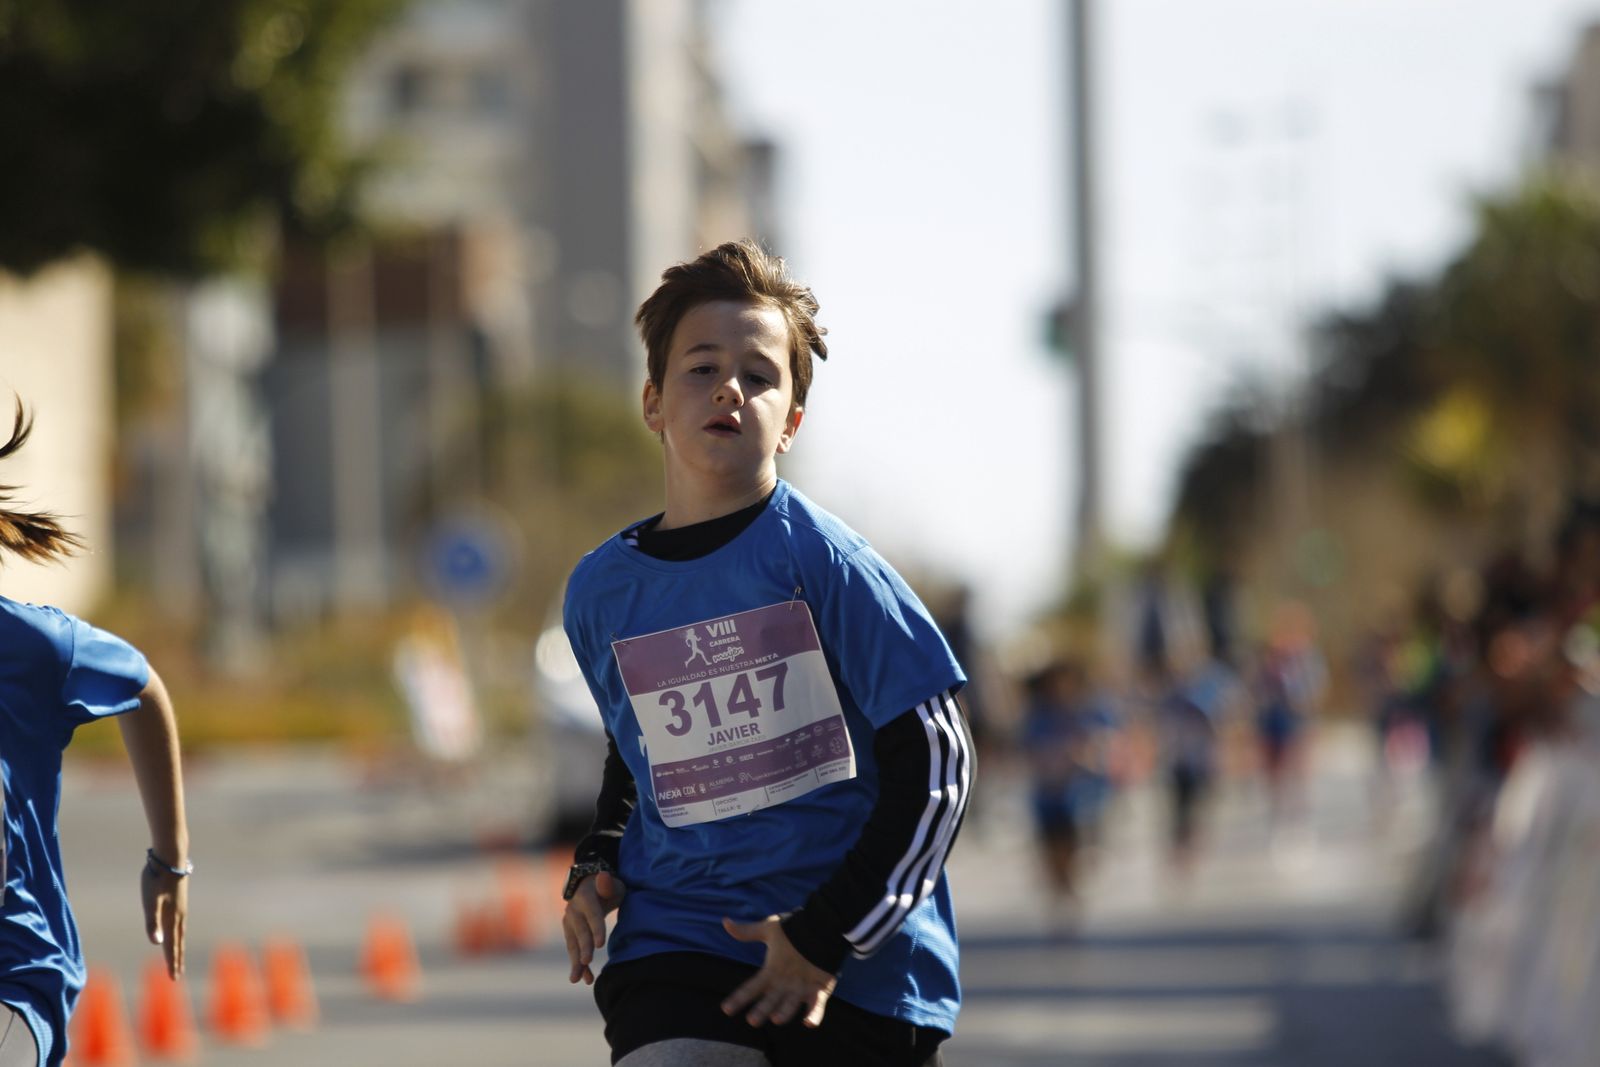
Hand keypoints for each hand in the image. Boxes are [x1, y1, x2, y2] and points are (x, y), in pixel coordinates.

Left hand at [141, 864, 186, 978]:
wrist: (171, 857)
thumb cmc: (157, 878)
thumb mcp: (150, 901)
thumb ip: (152, 922)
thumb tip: (156, 943)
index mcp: (172, 918)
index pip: (172, 945)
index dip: (172, 962)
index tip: (174, 978)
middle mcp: (179, 915)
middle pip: (178, 942)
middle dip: (177, 959)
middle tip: (177, 975)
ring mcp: (180, 907)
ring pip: (180, 932)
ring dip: (178, 946)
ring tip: (177, 956)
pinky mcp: (179, 900)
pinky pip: (180, 923)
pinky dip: (178, 933)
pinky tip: (176, 930)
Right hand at [563, 871, 625, 984]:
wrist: (588, 886)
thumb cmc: (607, 886)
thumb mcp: (612, 882)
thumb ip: (608, 883)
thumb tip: (604, 876)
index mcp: (585, 897)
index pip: (593, 914)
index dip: (596, 929)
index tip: (600, 945)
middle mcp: (574, 910)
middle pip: (580, 931)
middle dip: (584, 947)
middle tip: (587, 962)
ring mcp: (569, 922)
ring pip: (573, 944)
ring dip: (576, 962)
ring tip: (578, 979)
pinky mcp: (570, 933)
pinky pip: (574, 950)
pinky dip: (578, 964)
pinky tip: (584, 978)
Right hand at [720, 916, 836, 1027]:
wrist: (821, 929)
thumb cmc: (793, 931)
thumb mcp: (769, 930)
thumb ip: (748, 931)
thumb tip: (725, 921)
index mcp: (772, 972)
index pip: (752, 988)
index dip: (739, 998)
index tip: (725, 1009)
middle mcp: (784, 985)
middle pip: (770, 1001)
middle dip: (761, 1011)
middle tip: (752, 1020)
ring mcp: (802, 989)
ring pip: (791, 1005)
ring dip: (785, 1012)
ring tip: (776, 1019)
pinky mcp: (820, 991)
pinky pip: (817, 1005)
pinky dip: (814, 1014)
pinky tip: (809, 1022)